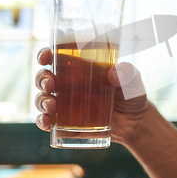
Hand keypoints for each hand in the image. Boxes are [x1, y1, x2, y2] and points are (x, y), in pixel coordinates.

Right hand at [34, 47, 148, 143]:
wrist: (135, 122)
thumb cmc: (131, 94)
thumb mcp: (133, 80)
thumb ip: (127, 73)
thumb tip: (113, 73)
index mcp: (80, 68)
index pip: (57, 57)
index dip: (46, 55)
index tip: (45, 57)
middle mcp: (69, 84)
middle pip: (44, 77)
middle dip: (42, 79)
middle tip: (51, 84)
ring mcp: (66, 104)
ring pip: (42, 99)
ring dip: (41, 100)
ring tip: (51, 106)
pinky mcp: (66, 123)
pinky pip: (47, 121)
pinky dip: (42, 121)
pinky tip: (47, 122)